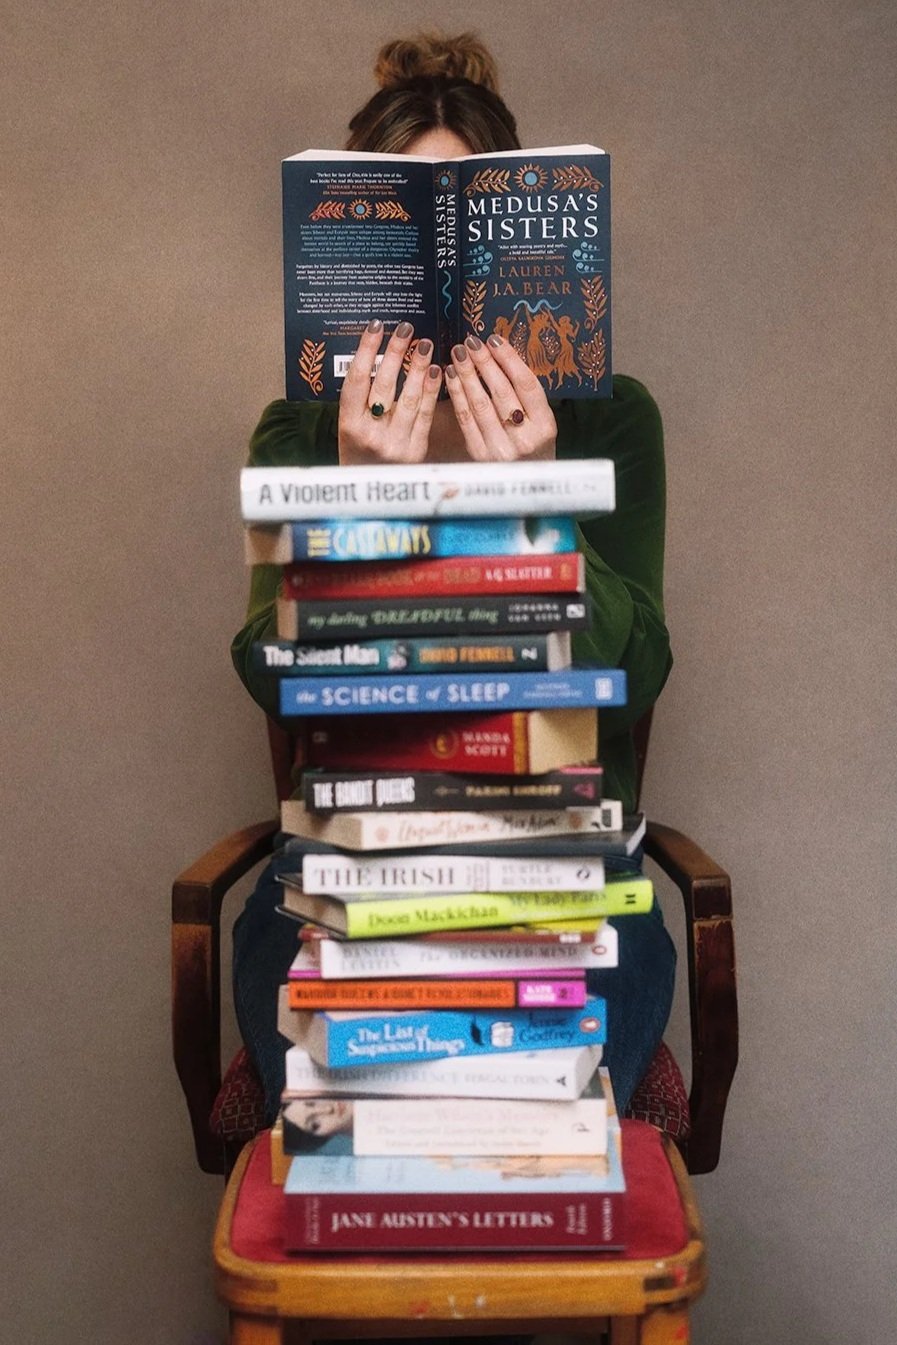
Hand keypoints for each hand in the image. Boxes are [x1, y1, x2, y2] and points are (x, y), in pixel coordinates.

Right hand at [338, 320, 441, 464]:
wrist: (369, 496)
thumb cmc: (358, 456)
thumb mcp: (348, 430)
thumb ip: (360, 401)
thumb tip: (376, 357)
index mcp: (348, 425)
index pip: (357, 379)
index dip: (367, 350)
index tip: (376, 326)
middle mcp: (370, 434)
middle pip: (384, 385)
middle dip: (396, 352)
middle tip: (406, 328)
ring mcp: (395, 444)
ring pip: (409, 398)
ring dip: (417, 367)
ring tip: (424, 344)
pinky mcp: (415, 451)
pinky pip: (425, 415)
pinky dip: (431, 391)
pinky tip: (435, 371)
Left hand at [444, 334, 556, 460]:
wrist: (528, 483)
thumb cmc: (535, 447)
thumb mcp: (542, 423)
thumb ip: (527, 396)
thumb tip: (501, 356)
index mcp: (545, 427)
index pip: (526, 385)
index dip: (509, 359)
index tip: (495, 339)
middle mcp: (524, 439)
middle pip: (502, 392)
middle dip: (484, 363)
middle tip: (471, 342)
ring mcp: (500, 449)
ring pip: (481, 404)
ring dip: (467, 375)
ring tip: (459, 354)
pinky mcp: (480, 455)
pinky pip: (466, 419)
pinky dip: (457, 395)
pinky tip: (452, 376)